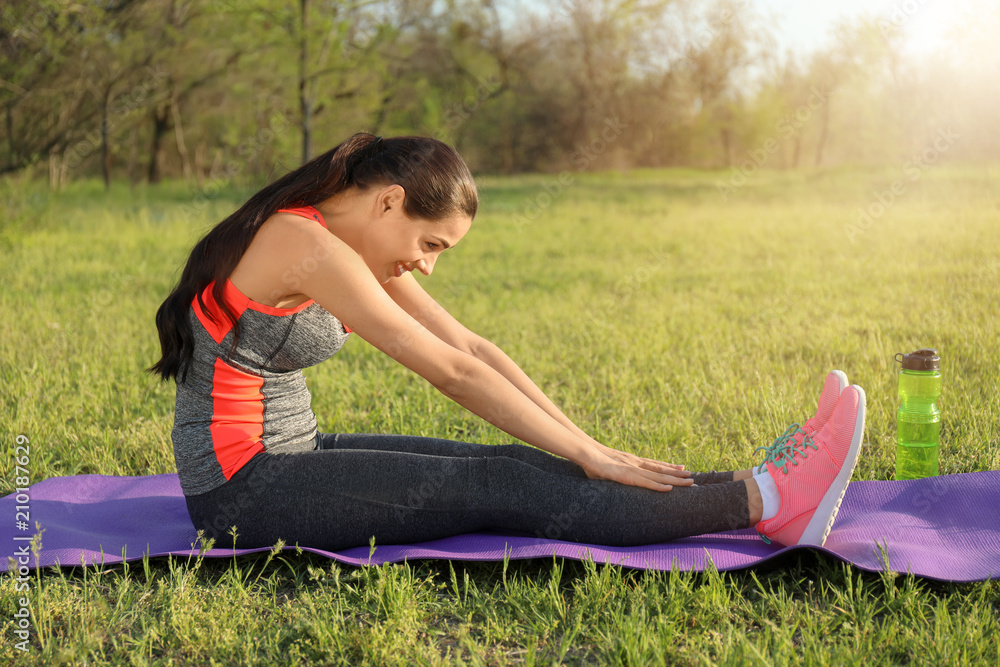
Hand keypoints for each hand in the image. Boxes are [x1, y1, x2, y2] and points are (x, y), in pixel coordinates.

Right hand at [578, 447, 694, 491]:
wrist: (584, 452)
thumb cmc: (591, 461)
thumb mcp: (605, 469)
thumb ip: (611, 474)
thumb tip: (608, 477)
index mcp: (631, 461)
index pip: (654, 464)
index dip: (668, 467)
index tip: (682, 468)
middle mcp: (635, 463)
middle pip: (661, 469)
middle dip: (677, 474)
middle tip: (693, 478)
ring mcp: (632, 469)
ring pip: (658, 475)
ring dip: (675, 479)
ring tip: (689, 481)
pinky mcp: (626, 475)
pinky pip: (645, 482)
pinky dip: (657, 485)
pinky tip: (669, 489)